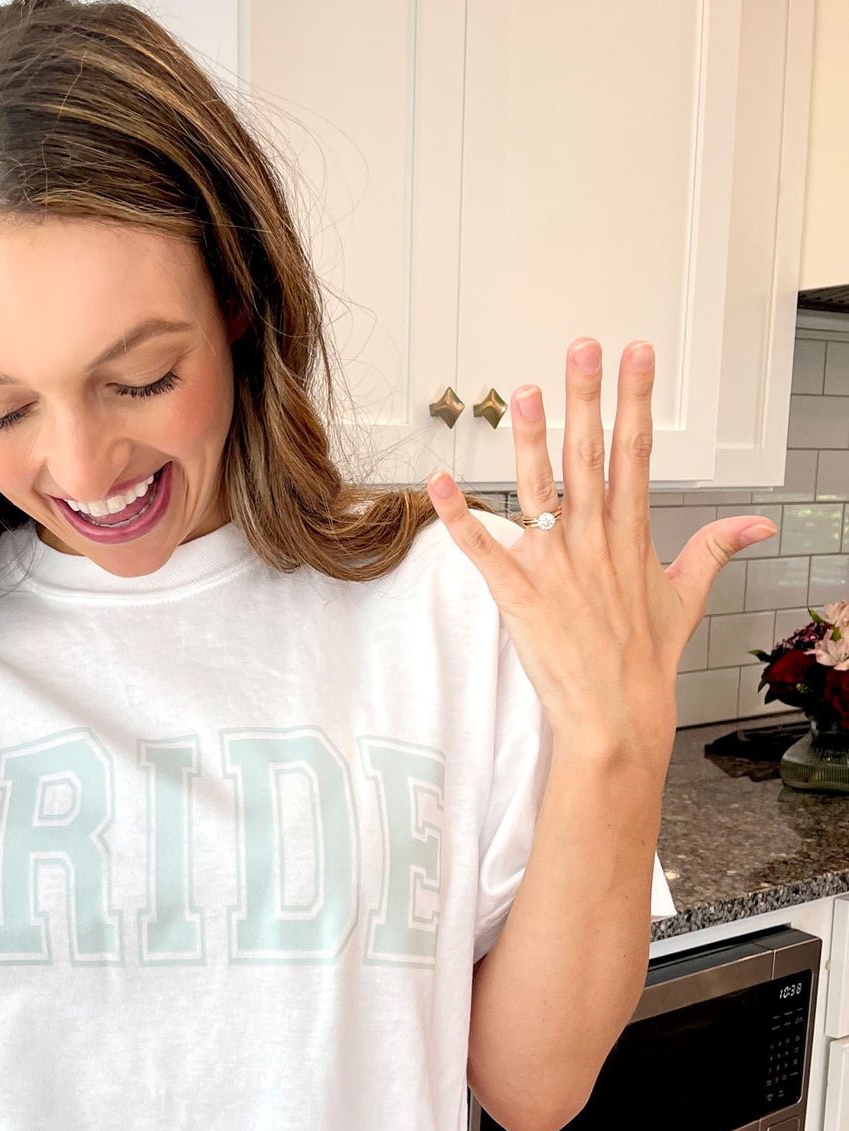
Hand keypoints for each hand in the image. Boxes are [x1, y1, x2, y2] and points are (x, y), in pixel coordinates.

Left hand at [424, 337, 777, 767]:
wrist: (616, 718)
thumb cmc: (645, 661)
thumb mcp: (687, 598)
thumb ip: (715, 550)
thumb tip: (758, 523)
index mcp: (633, 535)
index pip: (637, 452)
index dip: (636, 399)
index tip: (637, 354)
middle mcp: (595, 542)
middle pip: (590, 456)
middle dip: (588, 398)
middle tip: (583, 347)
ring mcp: (557, 567)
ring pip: (541, 491)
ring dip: (532, 442)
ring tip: (526, 393)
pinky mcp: (520, 595)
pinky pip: (484, 549)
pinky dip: (459, 517)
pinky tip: (438, 482)